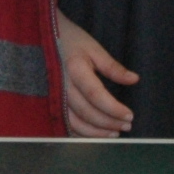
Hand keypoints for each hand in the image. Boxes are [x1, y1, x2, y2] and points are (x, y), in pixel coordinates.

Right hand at [56, 14, 136, 136]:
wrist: (39, 39)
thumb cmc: (70, 41)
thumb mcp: (93, 47)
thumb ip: (112, 66)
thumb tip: (133, 80)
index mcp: (74, 69)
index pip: (96, 94)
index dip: (113, 108)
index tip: (129, 115)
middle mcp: (61, 86)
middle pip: (86, 112)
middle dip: (108, 122)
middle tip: (127, 126)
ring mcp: (52, 97)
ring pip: (74, 122)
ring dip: (96, 132)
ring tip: (114, 133)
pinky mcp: (49, 103)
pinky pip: (64, 124)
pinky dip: (80, 133)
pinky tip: (95, 134)